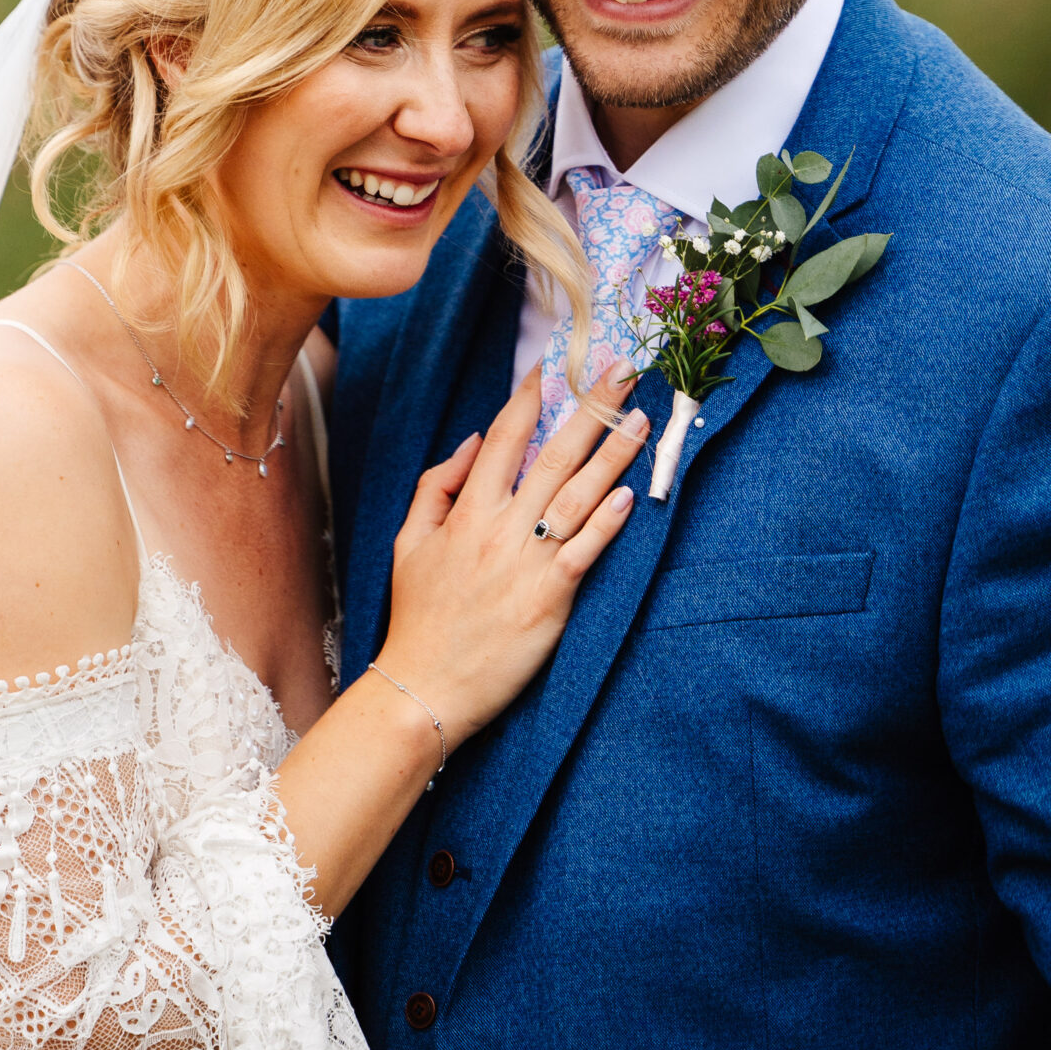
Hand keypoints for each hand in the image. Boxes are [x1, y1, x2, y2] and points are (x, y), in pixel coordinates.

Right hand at [373, 366, 646, 751]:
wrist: (423, 687)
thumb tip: (473, 440)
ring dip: (612, 455)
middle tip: (623, 369)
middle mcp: (500, 528)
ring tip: (641, 418)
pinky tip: (631, 496)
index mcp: (467, 510)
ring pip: (576, 497)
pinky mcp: (549, 600)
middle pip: (553, 454)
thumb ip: (436, 486)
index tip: (556, 362)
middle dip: (591, 407)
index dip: (532, 395)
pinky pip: (583, 553)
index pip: (506, 436)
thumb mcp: (409, 541)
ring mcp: (527, 564)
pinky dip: (607, 524)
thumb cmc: (418, 616)